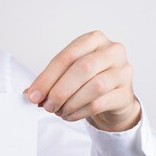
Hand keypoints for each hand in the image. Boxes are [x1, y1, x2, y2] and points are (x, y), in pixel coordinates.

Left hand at [25, 30, 141, 131]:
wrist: (113, 97)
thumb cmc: (87, 81)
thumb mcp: (68, 74)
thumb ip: (50, 81)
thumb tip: (30, 94)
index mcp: (93, 40)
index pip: (67, 56)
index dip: (47, 77)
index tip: (33, 95)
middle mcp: (112, 51)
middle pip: (83, 68)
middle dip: (60, 90)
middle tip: (47, 106)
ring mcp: (122, 71)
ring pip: (94, 86)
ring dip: (70, 102)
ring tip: (58, 111)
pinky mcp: (125, 93)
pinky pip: (99, 103)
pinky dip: (79, 112)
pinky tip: (69, 115)